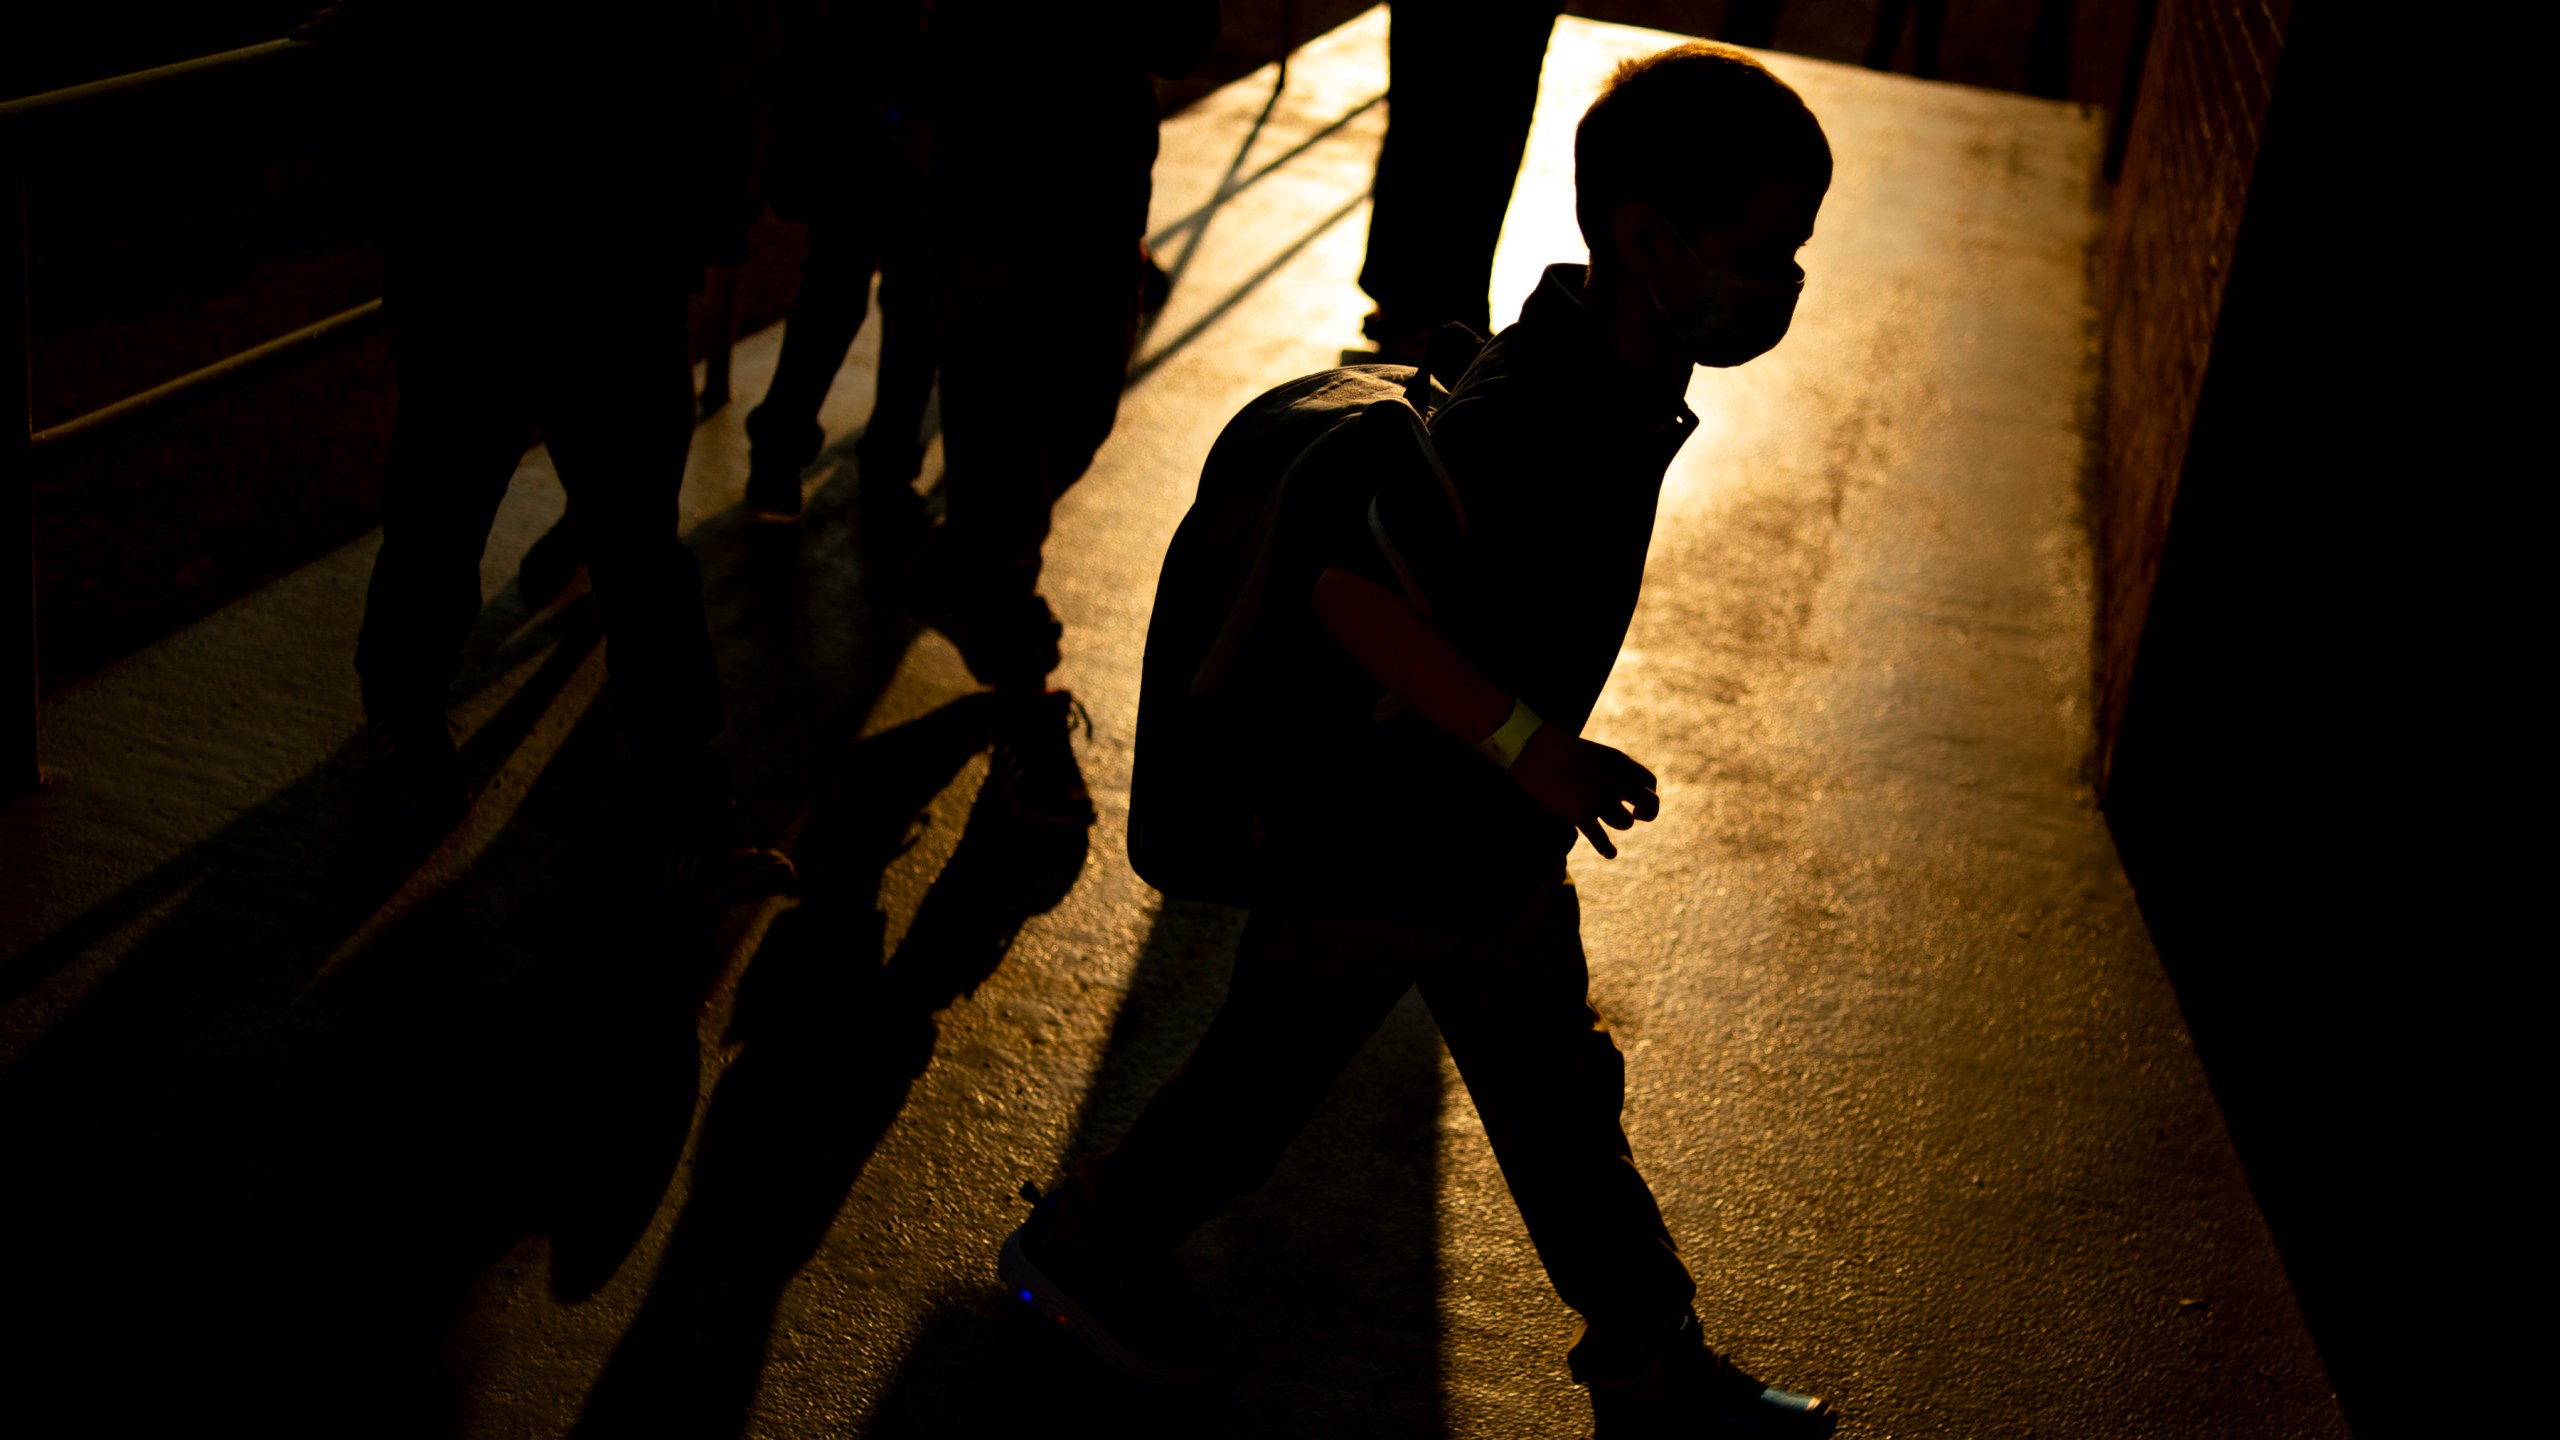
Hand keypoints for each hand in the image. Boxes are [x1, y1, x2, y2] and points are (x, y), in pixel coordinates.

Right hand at [1508, 727, 1659, 858]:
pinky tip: (1611, 853)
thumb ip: (1615, 770)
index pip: (1650, 783)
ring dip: (1620, 824)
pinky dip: (1607, 849)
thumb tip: (1625, 791)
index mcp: (1621, 762)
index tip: (1635, 799)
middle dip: (1647, 814)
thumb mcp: (1597, 754)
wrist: (1532, 749)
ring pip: (1625, 823)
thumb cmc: (1561, 750)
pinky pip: (1600, 839)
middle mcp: (1615, 781)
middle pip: (1650, 803)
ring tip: (1608, 821)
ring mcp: (1598, 798)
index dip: (1648, 794)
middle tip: (1636, 816)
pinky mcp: (1579, 814)